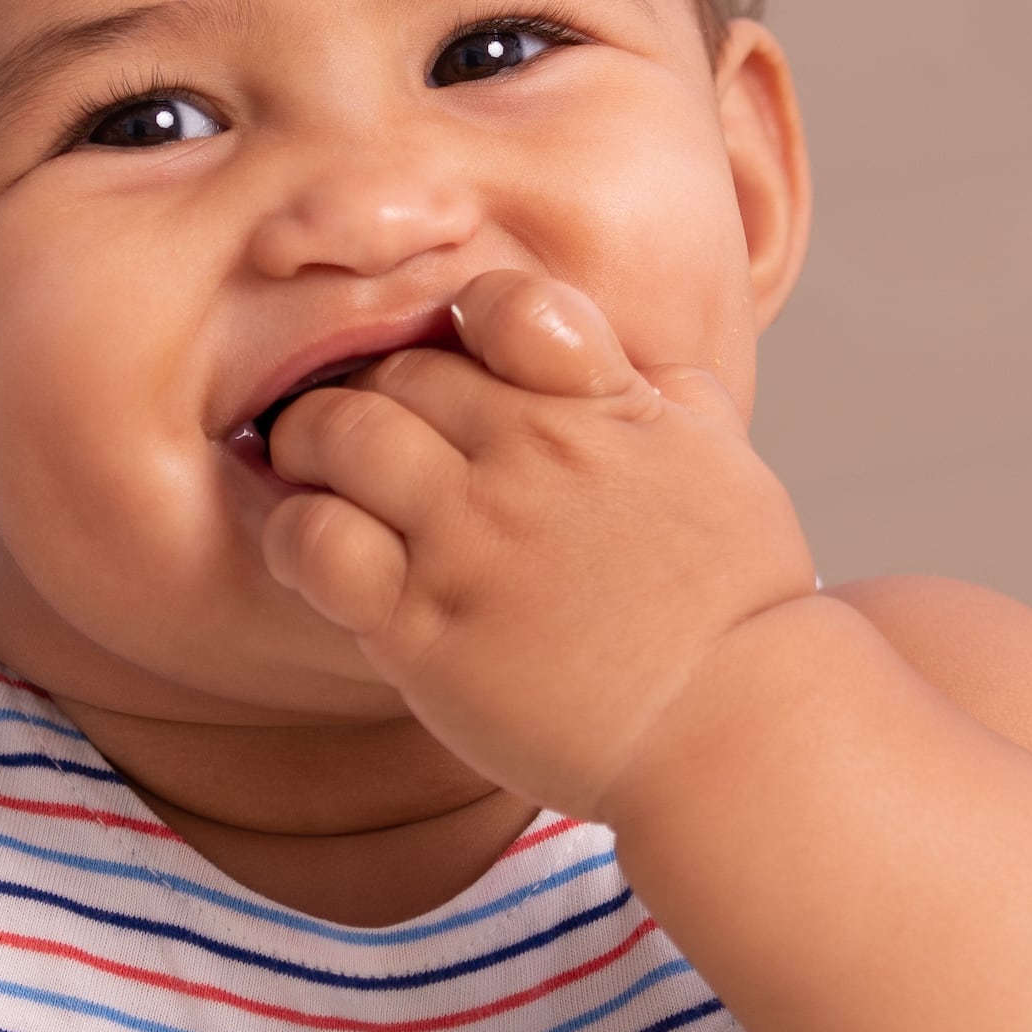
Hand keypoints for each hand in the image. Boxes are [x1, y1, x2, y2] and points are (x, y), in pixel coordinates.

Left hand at [258, 268, 819, 814]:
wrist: (734, 727)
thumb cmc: (735, 605)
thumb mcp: (726, 462)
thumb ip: (669, 394)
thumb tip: (630, 357)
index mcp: (602, 407)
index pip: (504, 304)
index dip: (463, 319)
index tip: (454, 359)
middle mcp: (531, 458)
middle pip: (401, 372)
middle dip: (368, 388)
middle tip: (357, 428)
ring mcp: (474, 541)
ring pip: (342, 435)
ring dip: (309, 441)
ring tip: (308, 470)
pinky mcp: (428, 627)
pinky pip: (319, 545)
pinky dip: (296, 532)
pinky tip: (312, 549)